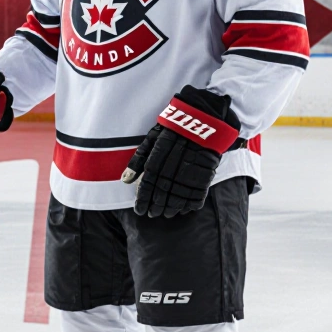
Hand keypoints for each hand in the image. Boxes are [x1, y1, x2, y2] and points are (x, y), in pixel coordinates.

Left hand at [121, 86, 240, 217]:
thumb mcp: (152, 138)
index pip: (149, 181)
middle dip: (156, 205)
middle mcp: (175, 161)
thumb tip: (125, 180)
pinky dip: (190, 203)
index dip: (144, 198)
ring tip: (166, 214)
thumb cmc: (173, 128)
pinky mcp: (207, 171)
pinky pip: (198, 192)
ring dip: (171, 207)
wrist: (204, 116)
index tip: (139, 210)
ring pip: (180, 194)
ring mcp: (192, 166)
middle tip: (152, 214)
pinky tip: (183, 209)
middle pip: (164, 190)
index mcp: (160, 152)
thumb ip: (138, 159)